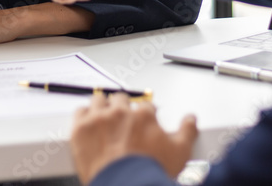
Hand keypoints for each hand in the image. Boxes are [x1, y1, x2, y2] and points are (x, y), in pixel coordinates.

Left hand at [71, 93, 197, 184]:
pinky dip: (84, 115)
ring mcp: (99, 119)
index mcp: (143, 115)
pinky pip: (80, 111)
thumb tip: (191, 119)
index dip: (144, 114)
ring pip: (99, 100)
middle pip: (121, 99)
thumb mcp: (179, 152)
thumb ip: (187, 131)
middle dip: (123, 108)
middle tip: (123, 121)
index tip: (143, 122)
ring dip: (103, 107)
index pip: (145, 105)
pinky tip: (88, 122)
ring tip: (105, 118)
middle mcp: (120, 112)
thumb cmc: (149, 172)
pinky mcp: (81, 129)